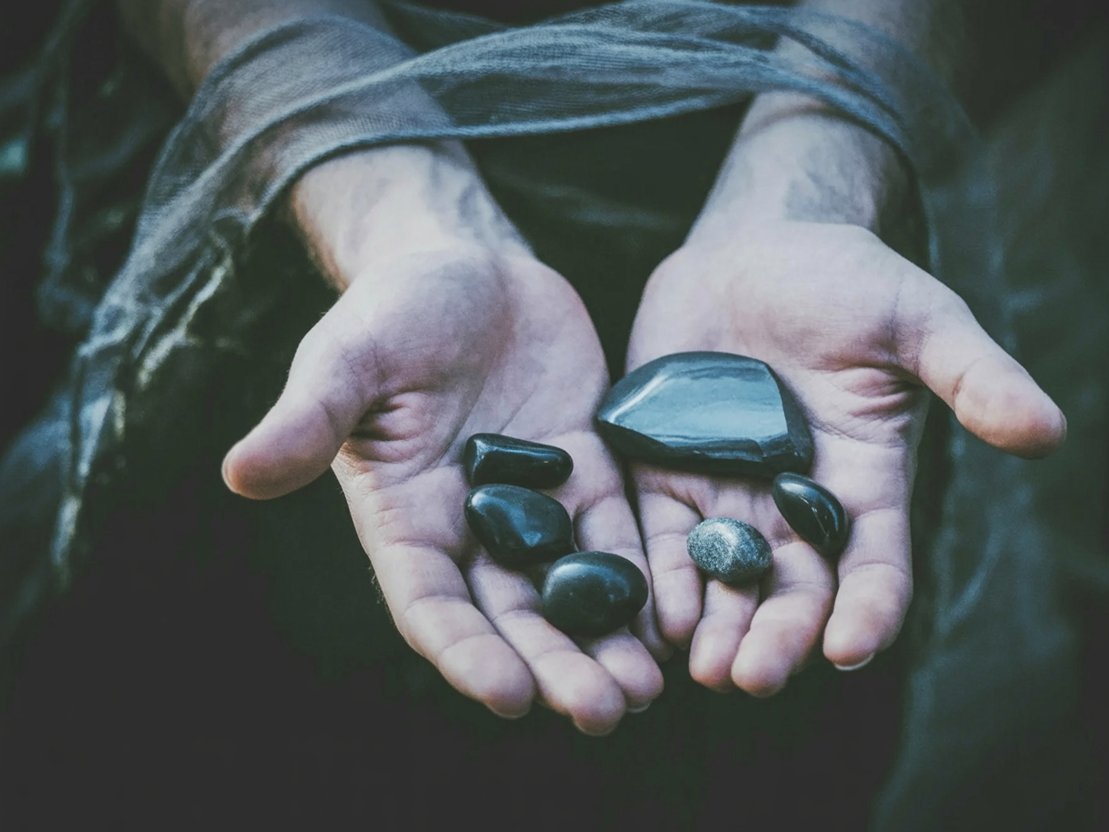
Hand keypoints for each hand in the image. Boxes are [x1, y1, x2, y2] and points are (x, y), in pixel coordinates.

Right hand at [221, 146, 663, 733]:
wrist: (464, 263)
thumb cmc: (392, 307)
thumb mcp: (347, 356)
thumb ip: (309, 418)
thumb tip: (239, 474)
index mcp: (407, 515)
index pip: (432, 604)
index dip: (465, 653)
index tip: (509, 696)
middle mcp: (472, 524)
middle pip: (514, 615)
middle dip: (555, 665)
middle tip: (605, 711)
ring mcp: (537, 499)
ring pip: (572, 587)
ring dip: (606, 640)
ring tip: (647, 688)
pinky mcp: (589, 466)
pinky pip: (620, 528)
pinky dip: (644, 574)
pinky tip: (677, 614)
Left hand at [626, 220, 1064, 694]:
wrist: (757, 245)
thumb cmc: (848, 278)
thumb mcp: (919, 321)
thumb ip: (974, 377)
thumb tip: (1049, 434)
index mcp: (865, 480)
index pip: (874, 563)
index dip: (867, 608)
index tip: (850, 647)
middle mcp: (797, 501)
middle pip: (792, 588)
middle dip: (776, 635)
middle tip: (752, 677)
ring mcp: (730, 489)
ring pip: (724, 576)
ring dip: (714, 625)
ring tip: (701, 668)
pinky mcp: (666, 468)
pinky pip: (662, 533)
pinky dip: (660, 576)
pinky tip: (651, 614)